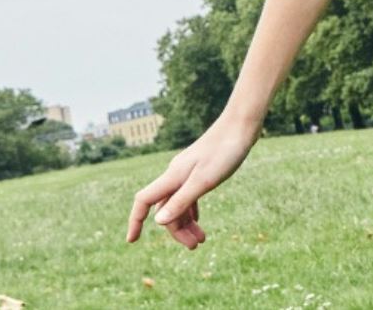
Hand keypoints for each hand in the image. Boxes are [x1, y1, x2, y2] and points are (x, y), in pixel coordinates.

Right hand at [125, 117, 258, 249]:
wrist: (241, 127)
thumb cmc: (224, 152)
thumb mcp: (204, 181)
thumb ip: (182, 201)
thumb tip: (158, 223)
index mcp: (172, 177)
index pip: (144, 201)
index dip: (135, 221)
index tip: (132, 241)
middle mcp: (175, 175)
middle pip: (166, 208)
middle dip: (176, 230)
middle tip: (195, 246)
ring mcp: (187, 172)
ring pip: (178, 203)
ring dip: (186, 223)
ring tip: (201, 240)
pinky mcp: (200, 170)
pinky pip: (188, 195)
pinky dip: (191, 210)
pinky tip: (198, 221)